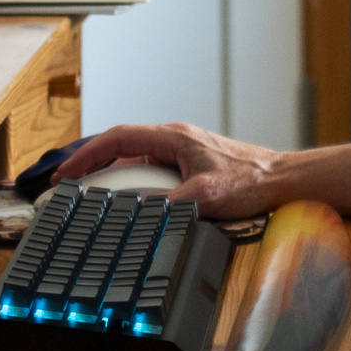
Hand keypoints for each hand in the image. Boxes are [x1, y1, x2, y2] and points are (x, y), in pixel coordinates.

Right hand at [57, 122, 290, 218]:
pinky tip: (132, 198)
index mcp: (174, 137)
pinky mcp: (193, 163)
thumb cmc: (253, 179)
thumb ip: (173, 203)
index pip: (119, 138)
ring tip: (94, 192)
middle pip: (123, 146)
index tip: (67, 171)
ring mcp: (184, 151)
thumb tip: (142, 213)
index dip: (88, 154)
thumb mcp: (208, 194)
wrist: (283, 179)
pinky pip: (153, 168)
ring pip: (138, 158)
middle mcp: (176, 139)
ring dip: (114, 172)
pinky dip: (134, 180)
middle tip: (70, 183)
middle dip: (93, 162)